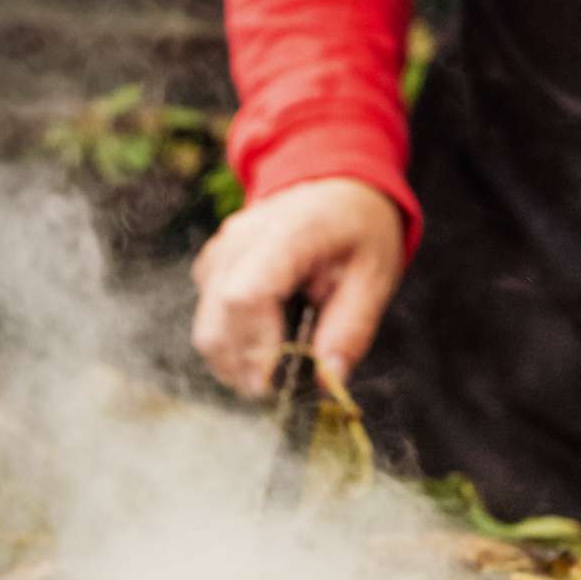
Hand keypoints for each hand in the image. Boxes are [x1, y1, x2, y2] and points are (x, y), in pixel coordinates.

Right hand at [191, 178, 404, 398]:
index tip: (274, 386)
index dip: (254, 348)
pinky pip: (207, 316)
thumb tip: (329, 381)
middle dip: (243, 367)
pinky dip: (229, 342)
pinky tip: (263, 343)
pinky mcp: (212, 264)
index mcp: (289, 234)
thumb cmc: (358, 231)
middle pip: (218, 317)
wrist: (335, 187)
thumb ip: (351, 330)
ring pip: (205, 325)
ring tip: (273, 371)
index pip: (248, 295)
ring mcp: (221, 249)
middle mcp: (242, 239)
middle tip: (277, 392)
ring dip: (233, 361)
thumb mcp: (375, 277)